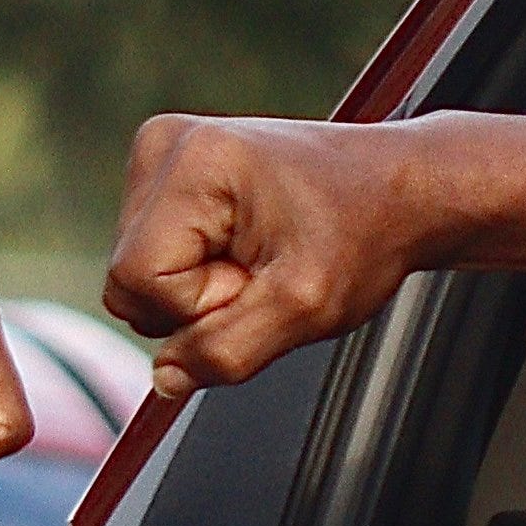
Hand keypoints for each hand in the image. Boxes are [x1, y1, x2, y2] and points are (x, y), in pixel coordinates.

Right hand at [105, 113, 459, 389]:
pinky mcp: (168, 172)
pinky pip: (152, 256)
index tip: (259, 281)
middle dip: (195, 300)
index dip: (197, 307)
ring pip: (136, 274)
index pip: (136, 281)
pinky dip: (198, 268)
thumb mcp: (305, 308)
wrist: (398, 190)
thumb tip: (165, 379)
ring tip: (260, 258)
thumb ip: (228, 351)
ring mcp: (163, 154)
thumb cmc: (364, 231)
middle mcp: (165, 146)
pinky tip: (247, 248)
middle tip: (263, 274)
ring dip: (198, 288)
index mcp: (194, 162)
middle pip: (127, 280)